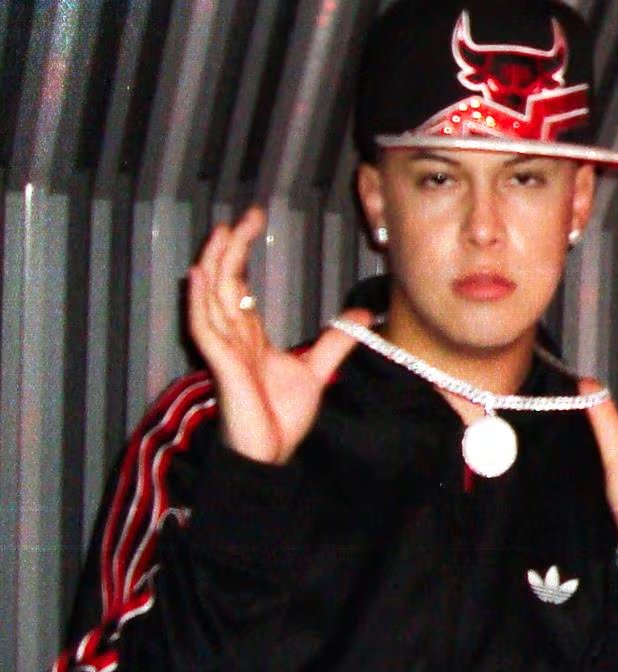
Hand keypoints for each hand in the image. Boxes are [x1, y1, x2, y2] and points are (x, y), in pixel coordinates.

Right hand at [187, 207, 365, 463]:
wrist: (270, 455)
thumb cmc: (281, 417)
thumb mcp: (316, 369)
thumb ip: (335, 342)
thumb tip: (363, 315)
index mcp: (248, 335)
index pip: (239, 284)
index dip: (243, 252)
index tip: (254, 220)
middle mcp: (232, 337)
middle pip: (224, 283)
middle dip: (231, 248)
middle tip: (244, 215)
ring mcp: (224, 350)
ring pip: (212, 298)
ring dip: (215, 265)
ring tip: (220, 233)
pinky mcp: (222, 367)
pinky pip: (205, 329)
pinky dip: (200, 302)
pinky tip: (199, 275)